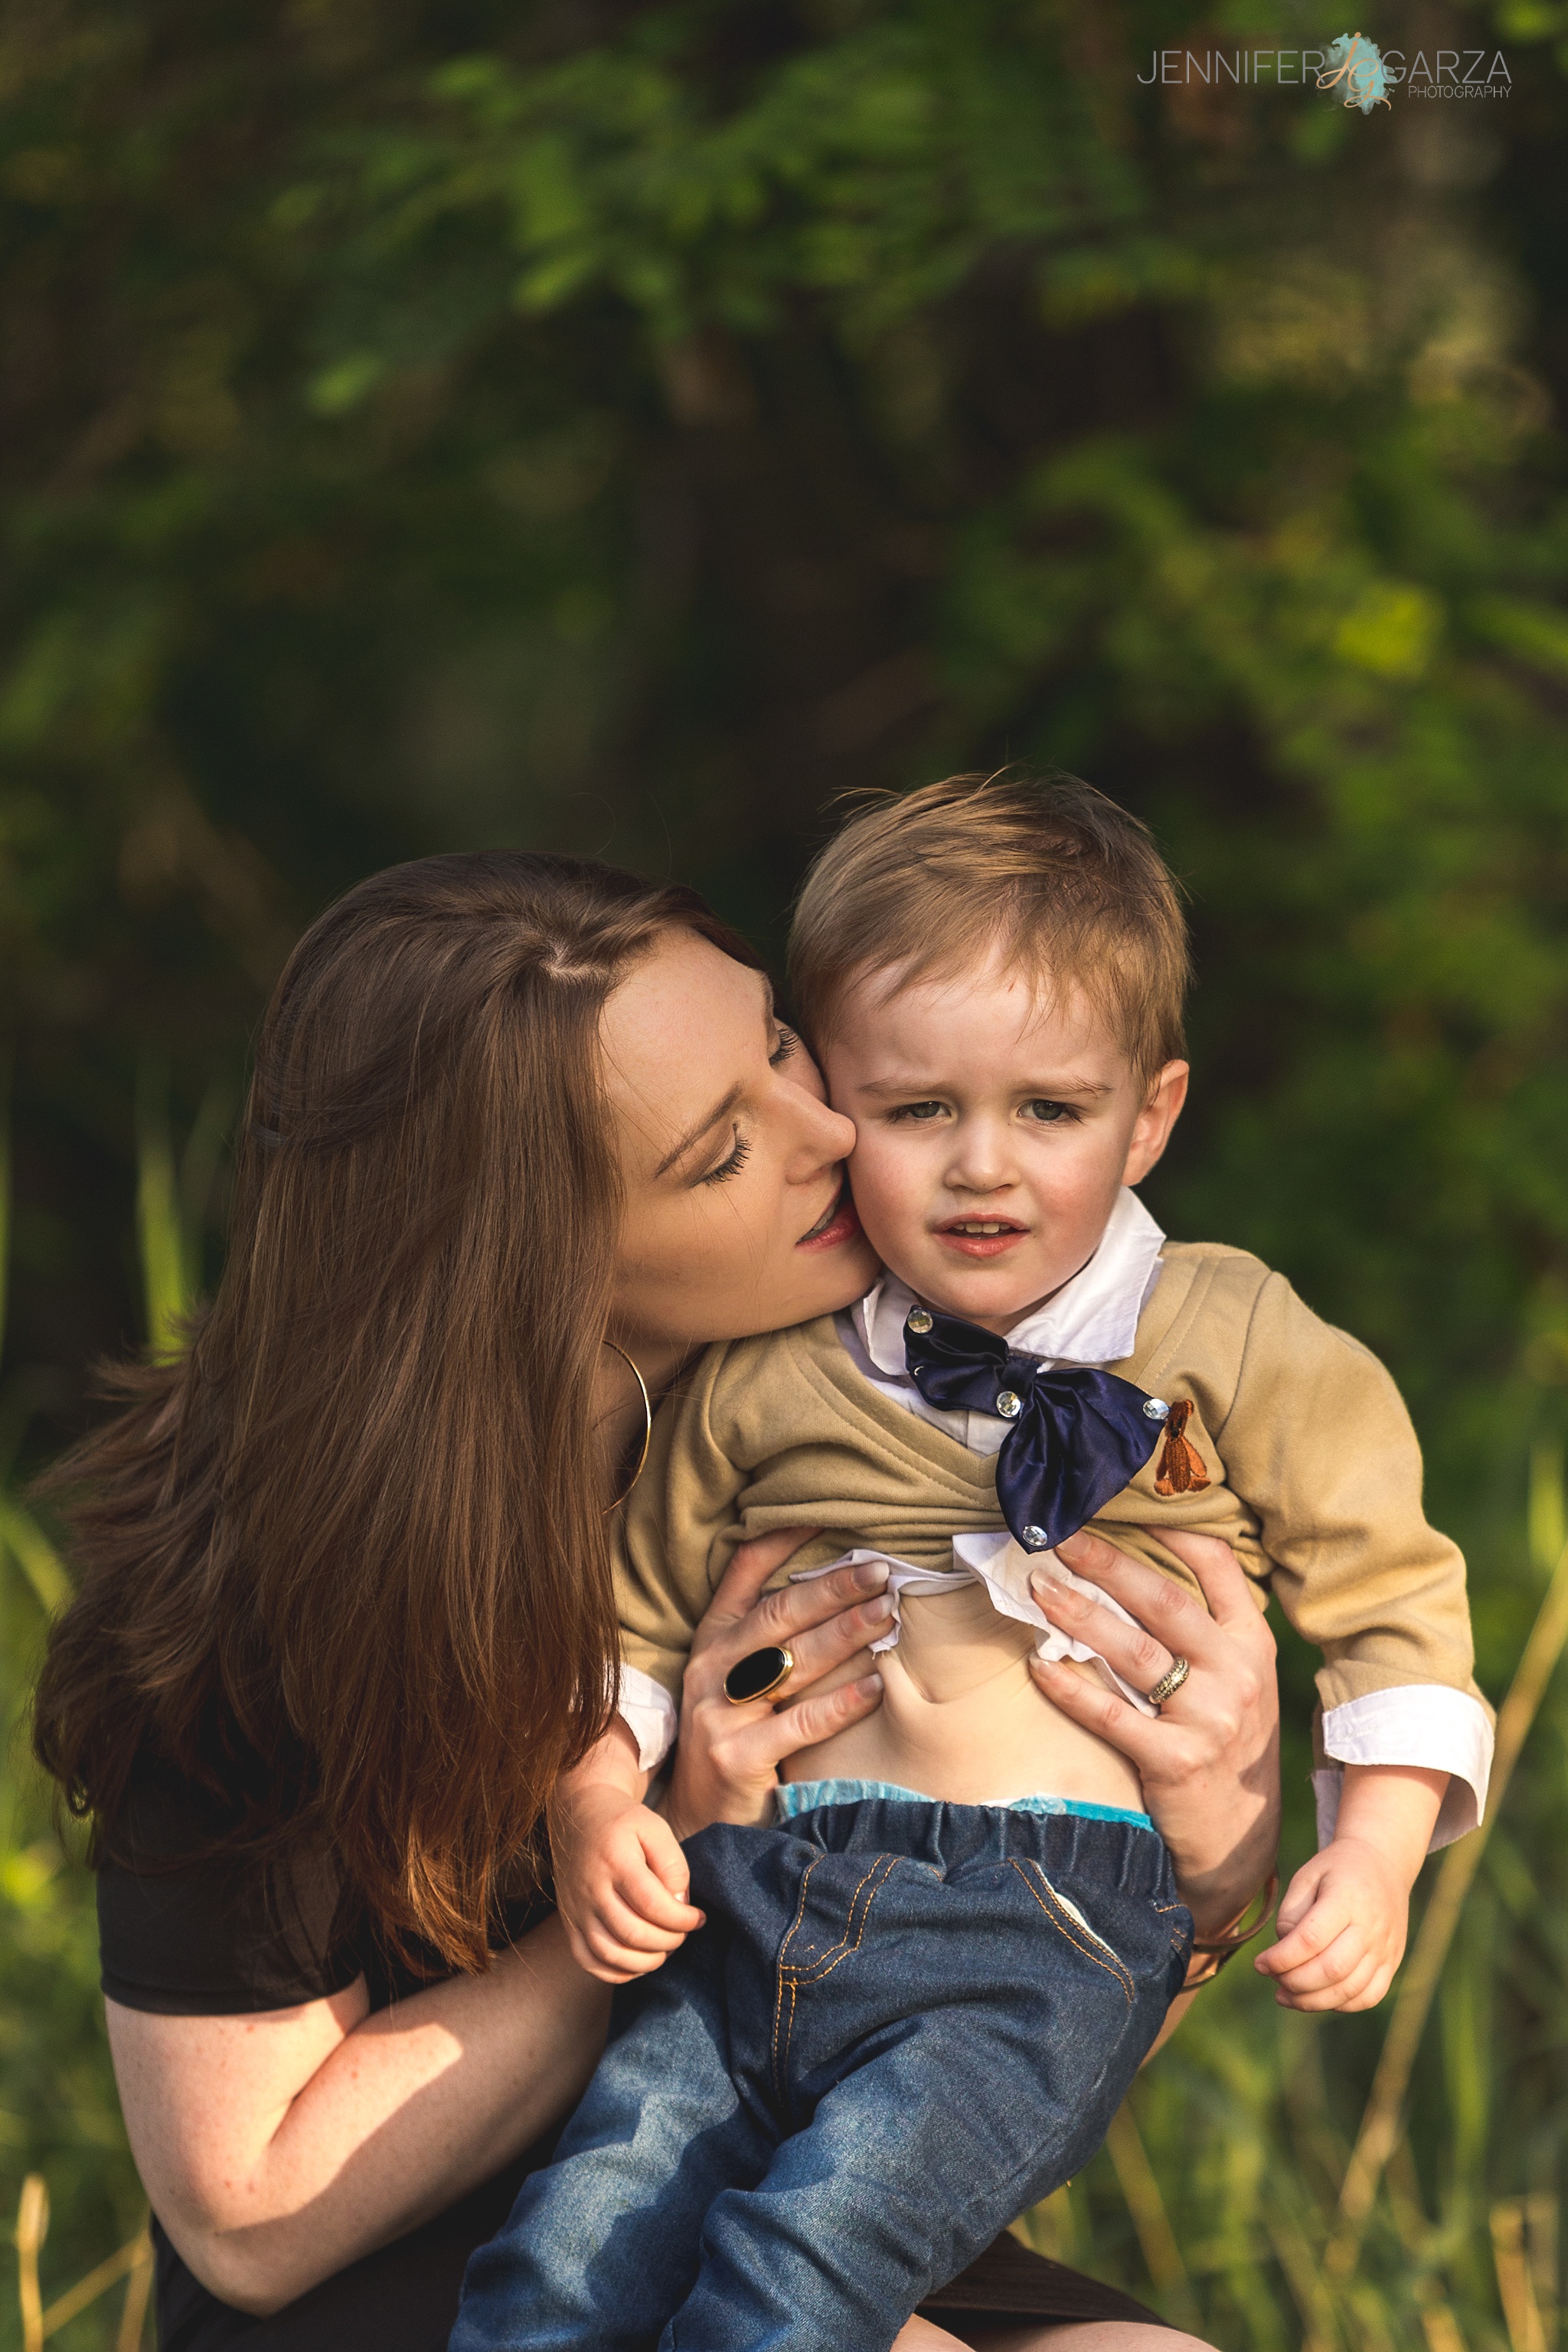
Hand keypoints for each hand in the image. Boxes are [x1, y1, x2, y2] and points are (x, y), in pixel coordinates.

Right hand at [551, 1777, 705, 1984]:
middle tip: (683, 1933)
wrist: (578, 1815)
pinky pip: (588, 1960)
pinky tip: (639, 1962)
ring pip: (609, 1953)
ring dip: (645, 1961)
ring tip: (665, 1948)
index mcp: (615, 1860)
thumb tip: (680, 1906)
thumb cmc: (623, 1821)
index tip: (698, 1918)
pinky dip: (616, 1972)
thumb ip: (673, 1866)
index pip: (652, 1904)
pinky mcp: (569, 1921)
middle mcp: (590, 1888)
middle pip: (631, 1933)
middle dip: (668, 1941)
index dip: (681, 1920)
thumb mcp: (655, 1828)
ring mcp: (576, 1909)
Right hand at [662, 1529, 890, 1841]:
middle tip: (880, 1570)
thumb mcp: (738, 1682)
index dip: (779, 1540)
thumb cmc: (733, 1741)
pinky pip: (799, 1723)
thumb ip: (771, 1641)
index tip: (824, 1515)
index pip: (742, 1575)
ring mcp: (718, 1714)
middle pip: (777, 1616)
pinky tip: (877, 1687)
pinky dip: (841, 1704)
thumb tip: (840, 1592)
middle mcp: (710, 1669)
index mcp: (711, 1641)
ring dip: (846, 1635)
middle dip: (832, 1588)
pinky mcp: (736, 1757)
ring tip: (889, 1613)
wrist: (698, 1821)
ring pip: (792, 1662)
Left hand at [1027, 1525, 1279, 1937]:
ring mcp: (1210, 1718)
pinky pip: (1111, 1714)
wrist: (1240, 1843)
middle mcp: (1237, 1673)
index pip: (1217, 1565)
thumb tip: (1137, 1566)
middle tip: (1059, 1536)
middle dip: (1107, 1562)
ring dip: (1079, 1616)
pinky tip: (1038, 1666)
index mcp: (1252, 1643)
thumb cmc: (1226, 1746)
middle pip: (1164, 1600)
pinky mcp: (1178, 1762)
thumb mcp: (1237, 1682)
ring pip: (1134, 1651)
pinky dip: (1070, 1687)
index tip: (1124, 1502)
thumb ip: (1205, 1630)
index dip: (1171, 1527)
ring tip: (1038, 1590)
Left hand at [1254, 1761, 1445, 2010]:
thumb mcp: (1307, 1876)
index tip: (1259, 1964)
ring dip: (1313, 2001)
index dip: (1281, 1958)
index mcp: (1347, 1898)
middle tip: (1272, 1980)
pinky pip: (1369, 1996)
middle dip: (1294, 1982)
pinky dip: (1341, 2004)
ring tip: (1285, 1996)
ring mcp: (1385, 1948)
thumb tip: (1284, 1950)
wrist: (1383, 1864)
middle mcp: (1371, 1927)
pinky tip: (1318, 1998)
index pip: (1310, 1939)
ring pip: (1350, 1989)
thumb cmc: (1336, 1870)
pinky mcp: (1392, 1962)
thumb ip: (1292, 1913)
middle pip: (1331, 1969)